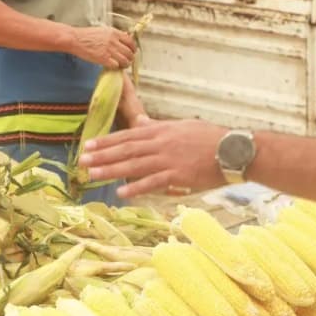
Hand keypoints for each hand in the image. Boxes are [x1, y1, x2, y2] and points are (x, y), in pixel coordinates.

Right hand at [67, 26, 135, 68]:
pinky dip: (116, 67)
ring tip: (122, 65)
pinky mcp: (103, 59)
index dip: (133, 48)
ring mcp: (109, 50)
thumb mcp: (103, 30)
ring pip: (125, 60)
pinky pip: (116, 65)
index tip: (132, 51)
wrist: (75, 39)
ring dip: (125, 64)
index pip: (131, 41)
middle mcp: (114, 41)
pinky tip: (114, 66)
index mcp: (114, 33)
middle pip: (129, 52)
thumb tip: (125, 37)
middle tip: (127, 60)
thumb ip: (114, 34)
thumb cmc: (87, 35)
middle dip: (130, 58)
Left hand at [79, 119, 226, 197]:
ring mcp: (168, 159)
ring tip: (93, 176)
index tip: (89, 145)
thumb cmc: (210, 137)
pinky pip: (152, 182)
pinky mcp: (177, 175)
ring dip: (111, 170)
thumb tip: (141, 123)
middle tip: (82, 162)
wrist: (233, 150)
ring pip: (134, 165)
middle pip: (126, 149)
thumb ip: (159, 127)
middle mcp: (161, 143)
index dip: (106, 141)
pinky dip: (135, 187)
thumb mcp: (182, 126)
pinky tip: (120, 192)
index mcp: (162, 130)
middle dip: (102, 156)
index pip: (128, 135)